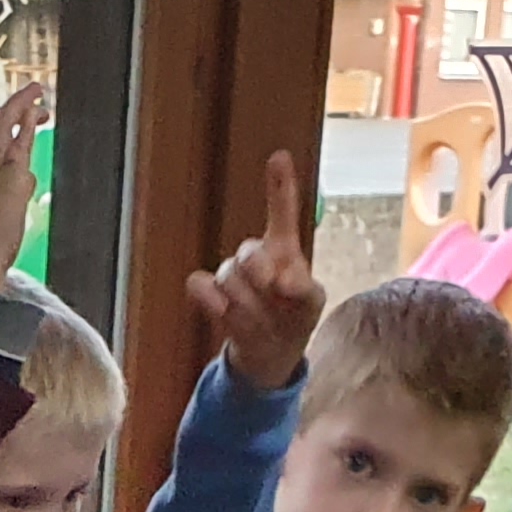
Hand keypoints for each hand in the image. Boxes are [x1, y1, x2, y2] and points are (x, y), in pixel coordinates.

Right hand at [0, 79, 51, 291]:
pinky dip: (28, 120)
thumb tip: (29, 179)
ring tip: (37, 90)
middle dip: (10, 105)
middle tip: (32, 96)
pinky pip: (20, 138)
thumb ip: (15, 186)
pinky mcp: (12, 172)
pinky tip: (38, 110)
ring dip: (22, 102)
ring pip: (5, 122)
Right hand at [186, 148, 322, 390]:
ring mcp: (230, 275)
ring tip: (262, 321)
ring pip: (229, 275)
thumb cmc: (294, 319)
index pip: (281, 213)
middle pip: (249, 251)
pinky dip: (211, 299)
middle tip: (272, 289)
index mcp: (284, 250)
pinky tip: (225, 311)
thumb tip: (285, 279)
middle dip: (259, 270)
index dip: (280, 186)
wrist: (271, 353)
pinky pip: (200, 285)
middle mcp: (255, 256)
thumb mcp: (311, 305)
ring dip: (248, 303)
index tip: (279, 157)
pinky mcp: (210, 294)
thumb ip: (305, 290)